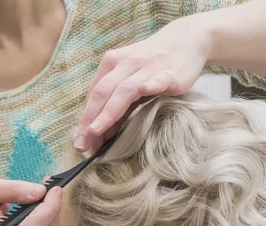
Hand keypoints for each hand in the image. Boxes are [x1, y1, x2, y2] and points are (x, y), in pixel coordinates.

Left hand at [75, 17, 211, 152]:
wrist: (186, 41)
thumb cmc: (152, 65)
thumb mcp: (130, 80)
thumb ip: (116, 104)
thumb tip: (101, 132)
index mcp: (111, 64)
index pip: (93, 95)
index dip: (85, 119)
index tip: (80, 141)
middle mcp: (126, 63)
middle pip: (103, 93)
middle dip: (90, 120)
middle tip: (82, 144)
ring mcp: (147, 67)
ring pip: (125, 90)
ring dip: (109, 112)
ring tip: (97, 130)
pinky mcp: (170, 73)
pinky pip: (158, 80)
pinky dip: (150, 85)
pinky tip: (144, 90)